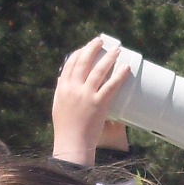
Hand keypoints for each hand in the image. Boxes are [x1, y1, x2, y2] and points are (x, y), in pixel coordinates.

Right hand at [52, 36, 131, 164]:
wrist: (72, 143)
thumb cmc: (65, 127)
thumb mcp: (57, 106)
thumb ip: (60, 91)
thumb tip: (61, 79)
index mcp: (63, 88)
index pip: (70, 64)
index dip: (79, 52)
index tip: (86, 47)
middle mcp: (73, 88)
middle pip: (84, 62)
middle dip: (93, 48)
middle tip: (101, 41)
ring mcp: (86, 95)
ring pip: (99, 70)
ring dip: (109, 57)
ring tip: (118, 50)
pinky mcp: (99, 104)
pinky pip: (111, 86)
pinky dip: (119, 75)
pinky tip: (125, 68)